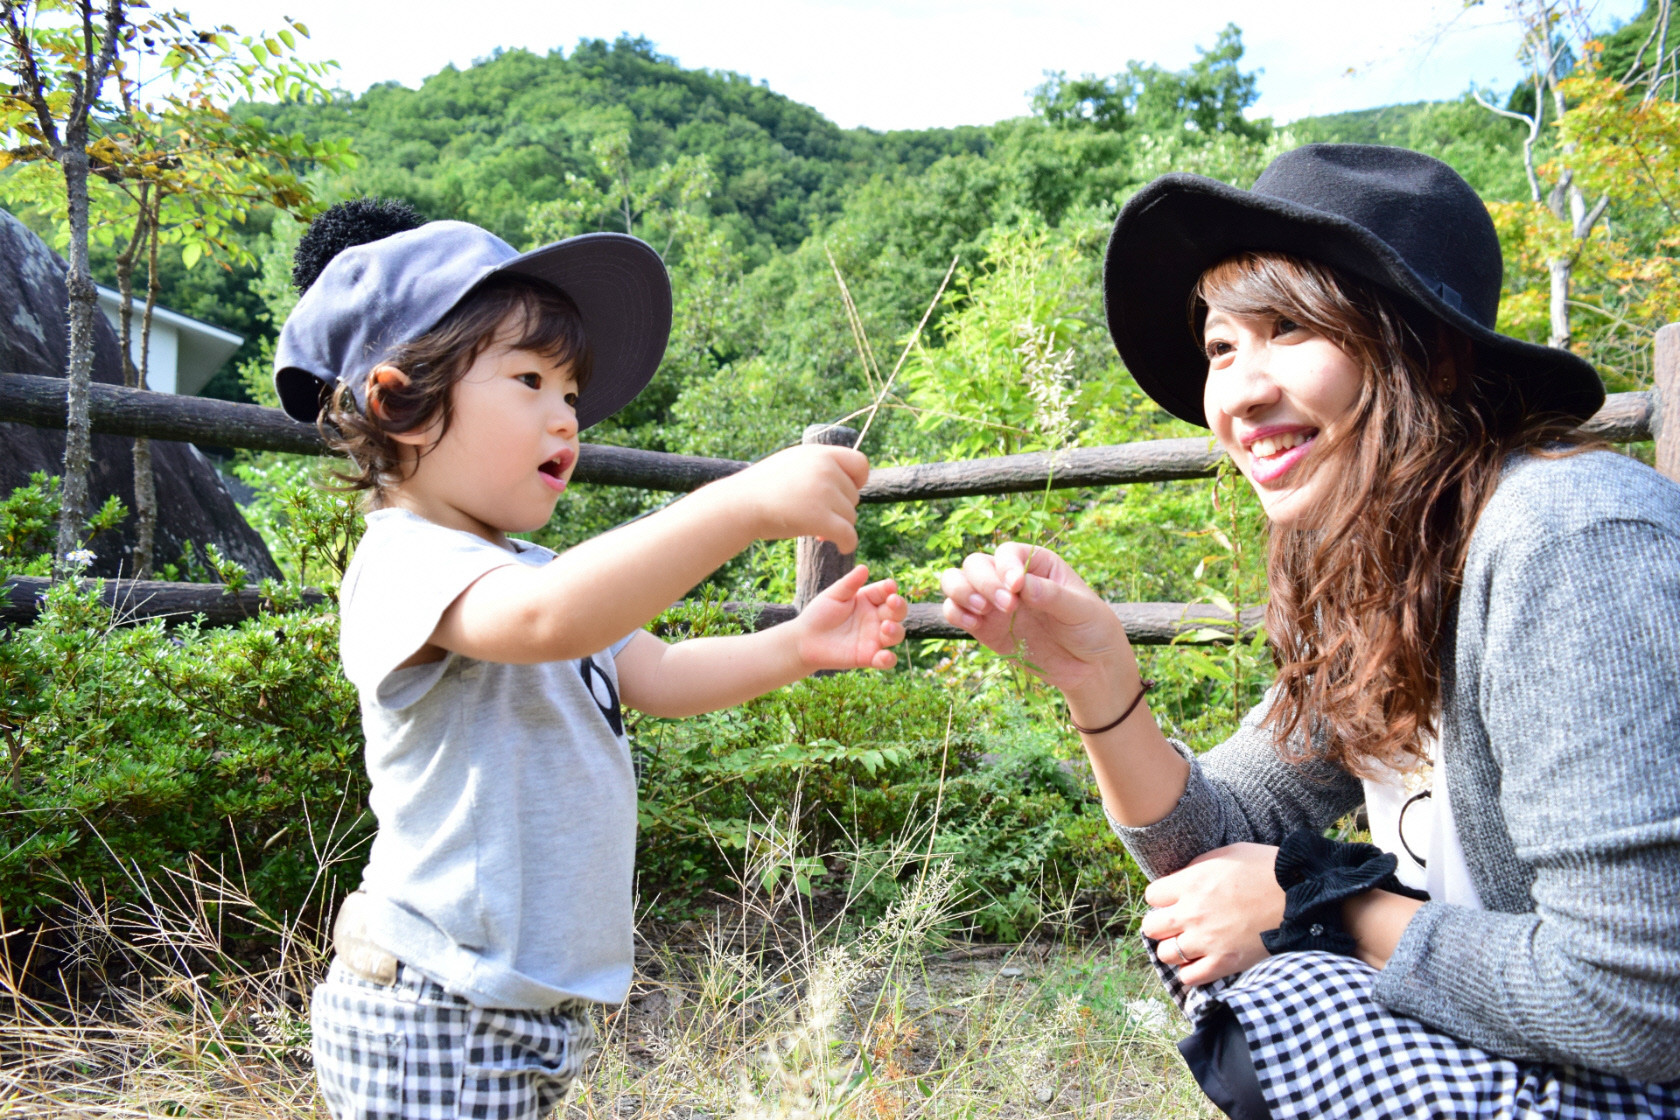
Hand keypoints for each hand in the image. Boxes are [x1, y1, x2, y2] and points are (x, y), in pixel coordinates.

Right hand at [723, 444, 867, 549]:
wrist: (739, 504)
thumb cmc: (761, 487)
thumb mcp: (792, 463)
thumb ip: (818, 466)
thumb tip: (844, 477)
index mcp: (820, 453)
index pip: (860, 463)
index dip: (857, 481)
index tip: (844, 493)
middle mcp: (825, 469)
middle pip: (854, 496)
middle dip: (840, 509)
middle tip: (817, 517)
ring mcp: (824, 492)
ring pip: (851, 517)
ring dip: (837, 526)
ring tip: (814, 529)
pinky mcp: (820, 518)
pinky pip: (849, 535)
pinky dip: (847, 544)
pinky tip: (840, 547)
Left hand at [795, 565, 907, 670]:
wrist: (805, 640)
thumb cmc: (819, 614)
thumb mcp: (833, 596)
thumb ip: (849, 584)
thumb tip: (864, 567)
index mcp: (869, 600)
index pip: (886, 592)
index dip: (890, 589)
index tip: (890, 587)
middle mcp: (876, 618)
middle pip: (897, 612)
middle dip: (899, 606)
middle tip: (893, 602)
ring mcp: (874, 638)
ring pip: (896, 634)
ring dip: (896, 630)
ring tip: (886, 627)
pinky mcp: (869, 657)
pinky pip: (885, 660)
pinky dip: (889, 660)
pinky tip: (885, 656)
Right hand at [938, 543, 1134, 699]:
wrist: (1090, 667)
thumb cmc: (1092, 628)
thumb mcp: (1081, 609)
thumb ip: (1052, 596)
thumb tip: (1021, 585)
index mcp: (1037, 564)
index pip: (1008, 552)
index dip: (1005, 566)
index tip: (1017, 587)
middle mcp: (1009, 579)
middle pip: (975, 564)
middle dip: (984, 582)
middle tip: (1008, 607)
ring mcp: (994, 603)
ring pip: (956, 582)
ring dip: (961, 592)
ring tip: (982, 611)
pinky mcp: (984, 628)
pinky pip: (956, 612)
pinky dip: (956, 614)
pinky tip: (973, 624)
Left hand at [1139, 843, 1283, 985]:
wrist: (1301, 897)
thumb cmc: (1267, 869)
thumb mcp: (1228, 854)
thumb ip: (1198, 866)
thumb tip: (1182, 878)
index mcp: (1191, 882)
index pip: (1151, 896)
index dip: (1162, 898)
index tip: (1174, 900)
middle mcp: (1192, 913)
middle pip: (1151, 927)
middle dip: (1160, 924)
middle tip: (1177, 924)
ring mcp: (1206, 940)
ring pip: (1166, 954)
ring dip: (1173, 949)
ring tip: (1189, 944)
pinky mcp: (1224, 963)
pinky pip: (1189, 977)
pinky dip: (1190, 972)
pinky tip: (1200, 962)